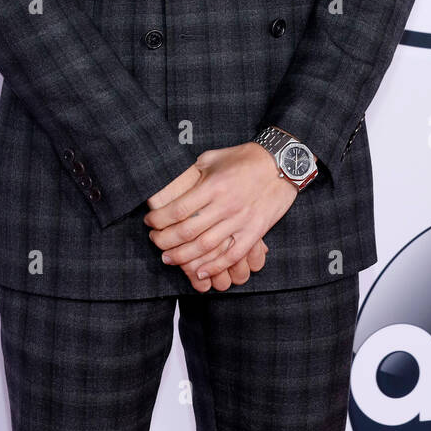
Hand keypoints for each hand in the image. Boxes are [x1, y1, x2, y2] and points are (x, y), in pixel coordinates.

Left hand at [144, 141, 297, 282]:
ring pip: (206, 247)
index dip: (159, 219)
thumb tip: (166, 187)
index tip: (149, 221)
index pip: (178, 209)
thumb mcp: (212, 158)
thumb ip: (191, 174)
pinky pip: (233, 255)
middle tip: (155, 241)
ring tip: (169, 259)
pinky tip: (200, 272)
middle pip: (187, 232)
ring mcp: (241, 220)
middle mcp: (225, 205)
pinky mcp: (255, 231)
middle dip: (165, 241)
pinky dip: (215, 266)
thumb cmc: (244, 158)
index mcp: (213, 185)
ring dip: (183, 257)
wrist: (281, 163)